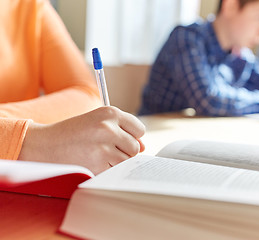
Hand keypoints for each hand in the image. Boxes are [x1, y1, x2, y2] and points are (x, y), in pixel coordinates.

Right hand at [18, 107, 145, 174]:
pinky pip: (114, 172)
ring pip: (126, 161)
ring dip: (115, 162)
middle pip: (135, 147)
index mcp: (110, 113)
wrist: (44, 144)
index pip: (139, 129)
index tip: (120, 138)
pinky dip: (106, 171)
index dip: (131, 136)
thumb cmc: (74, 133)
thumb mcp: (97, 122)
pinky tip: (92, 163)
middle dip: (124, 151)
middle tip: (104, 148)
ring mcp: (103, 148)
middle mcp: (108, 128)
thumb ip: (123, 131)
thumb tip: (144, 147)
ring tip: (97, 155)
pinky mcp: (97, 165)